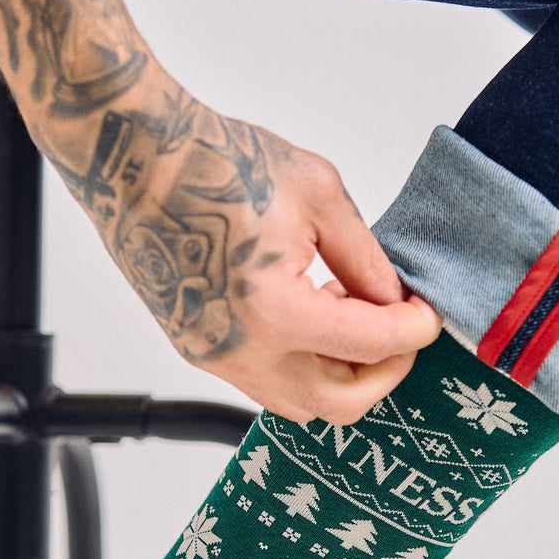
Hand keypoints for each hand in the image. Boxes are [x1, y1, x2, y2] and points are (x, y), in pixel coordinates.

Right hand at [46, 62, 441, 422]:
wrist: (129, 153)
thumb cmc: (212, 159)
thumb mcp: (319, 196)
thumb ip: (365, 259)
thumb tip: (392, 297)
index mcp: (275, 314)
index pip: (372, 345)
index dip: (414, 330)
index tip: (429, 313)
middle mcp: (240, 351)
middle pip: (340, 404)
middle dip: (384, 371)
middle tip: (402, 329)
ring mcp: (211, 356)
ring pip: (300, 401)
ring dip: (340, 369)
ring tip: (351, 309)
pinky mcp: (194, 347)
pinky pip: (265, 380)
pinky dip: (302, 360)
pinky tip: (311, 308)